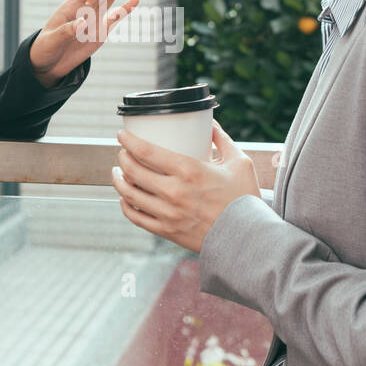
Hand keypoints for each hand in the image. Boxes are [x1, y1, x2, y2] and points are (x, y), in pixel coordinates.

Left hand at [29, 0, 139, 86]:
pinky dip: (125, 10)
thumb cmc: (44, 49)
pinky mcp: (100, 33)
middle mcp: (85, 9)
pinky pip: (115, 19)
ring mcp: (94, 20)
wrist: (48, 64)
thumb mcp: (52, 40)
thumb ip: (67, 31)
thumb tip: (82, 23)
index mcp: (71, 7)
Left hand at [111, 119, 260, 252]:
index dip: (128, 140)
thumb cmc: (245, 200)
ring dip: (118, 180)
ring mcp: (168, 213)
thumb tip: (210, 125)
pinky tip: (125, 198)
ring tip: (118, 172)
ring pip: (129, 194)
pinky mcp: (166, 231)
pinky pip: (135, 217)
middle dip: (122, 157)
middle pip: (133, 170)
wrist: (247, 239)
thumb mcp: (240, 163)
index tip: (122, 135)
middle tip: (123, 152)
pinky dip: (125, 205)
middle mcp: (174, 192)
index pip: (146, 151)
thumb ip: (223, 140)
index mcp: (189, 171)